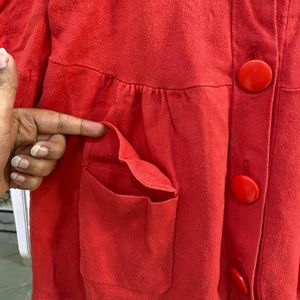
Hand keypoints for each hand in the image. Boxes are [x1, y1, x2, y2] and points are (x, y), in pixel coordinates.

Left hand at [0, 48, 105, 193]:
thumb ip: (6, 88)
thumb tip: (5, 56)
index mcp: (24, 122)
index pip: (59, 122)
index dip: (80, 125)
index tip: (99, 129)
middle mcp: (27, 139)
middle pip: (58, 145)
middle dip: (48, 152)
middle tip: (33, 152)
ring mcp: (25, 158)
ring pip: (50, 165)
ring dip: (34, 168)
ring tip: (14, 165)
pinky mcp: (23, 174)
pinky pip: (39, 181)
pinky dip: (27, 181)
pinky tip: (12, 176)